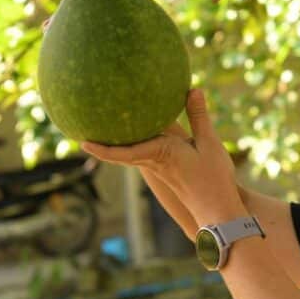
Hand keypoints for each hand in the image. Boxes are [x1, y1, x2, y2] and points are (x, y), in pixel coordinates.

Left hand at [82, 89, 245, 226]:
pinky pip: (143, 154)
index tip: (83, 143)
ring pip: (131, 153)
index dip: (103, 149)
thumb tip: (192, 89)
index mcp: (161, 153)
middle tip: (82, 129)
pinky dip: (133, 145)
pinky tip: (137, 134)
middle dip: (102, 143)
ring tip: (102, 127)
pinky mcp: (164, 169)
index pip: (125, 152)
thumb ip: (198, 116)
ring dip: (116, 144)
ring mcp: (158, 167)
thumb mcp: (209, 144)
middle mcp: (154, 161)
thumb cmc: (213, 178)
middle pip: (122, 152)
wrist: (217, 208)